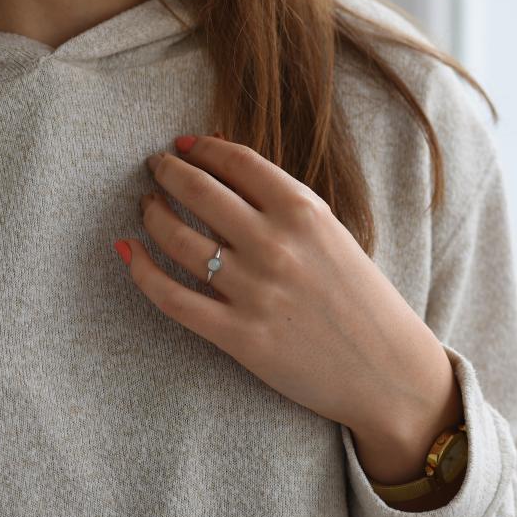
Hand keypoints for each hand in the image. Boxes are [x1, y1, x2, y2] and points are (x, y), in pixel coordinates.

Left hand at [115, 133, 458, 443]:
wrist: (389, 372)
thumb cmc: (362, 298)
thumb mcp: (332, 235)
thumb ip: (284, 203)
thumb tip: (226, 167)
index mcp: (305, 212)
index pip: (237, 161)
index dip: (203, 147)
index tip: (184, 144)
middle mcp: (275, 245)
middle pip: (199, 190)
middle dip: (167, 170)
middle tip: (155, 166)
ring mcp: (254, 291)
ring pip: (177, 238)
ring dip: (152, 213)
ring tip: (146, 205)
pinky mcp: (238, 336)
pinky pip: (172, 296)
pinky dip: (141, 270)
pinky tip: (128, 251)